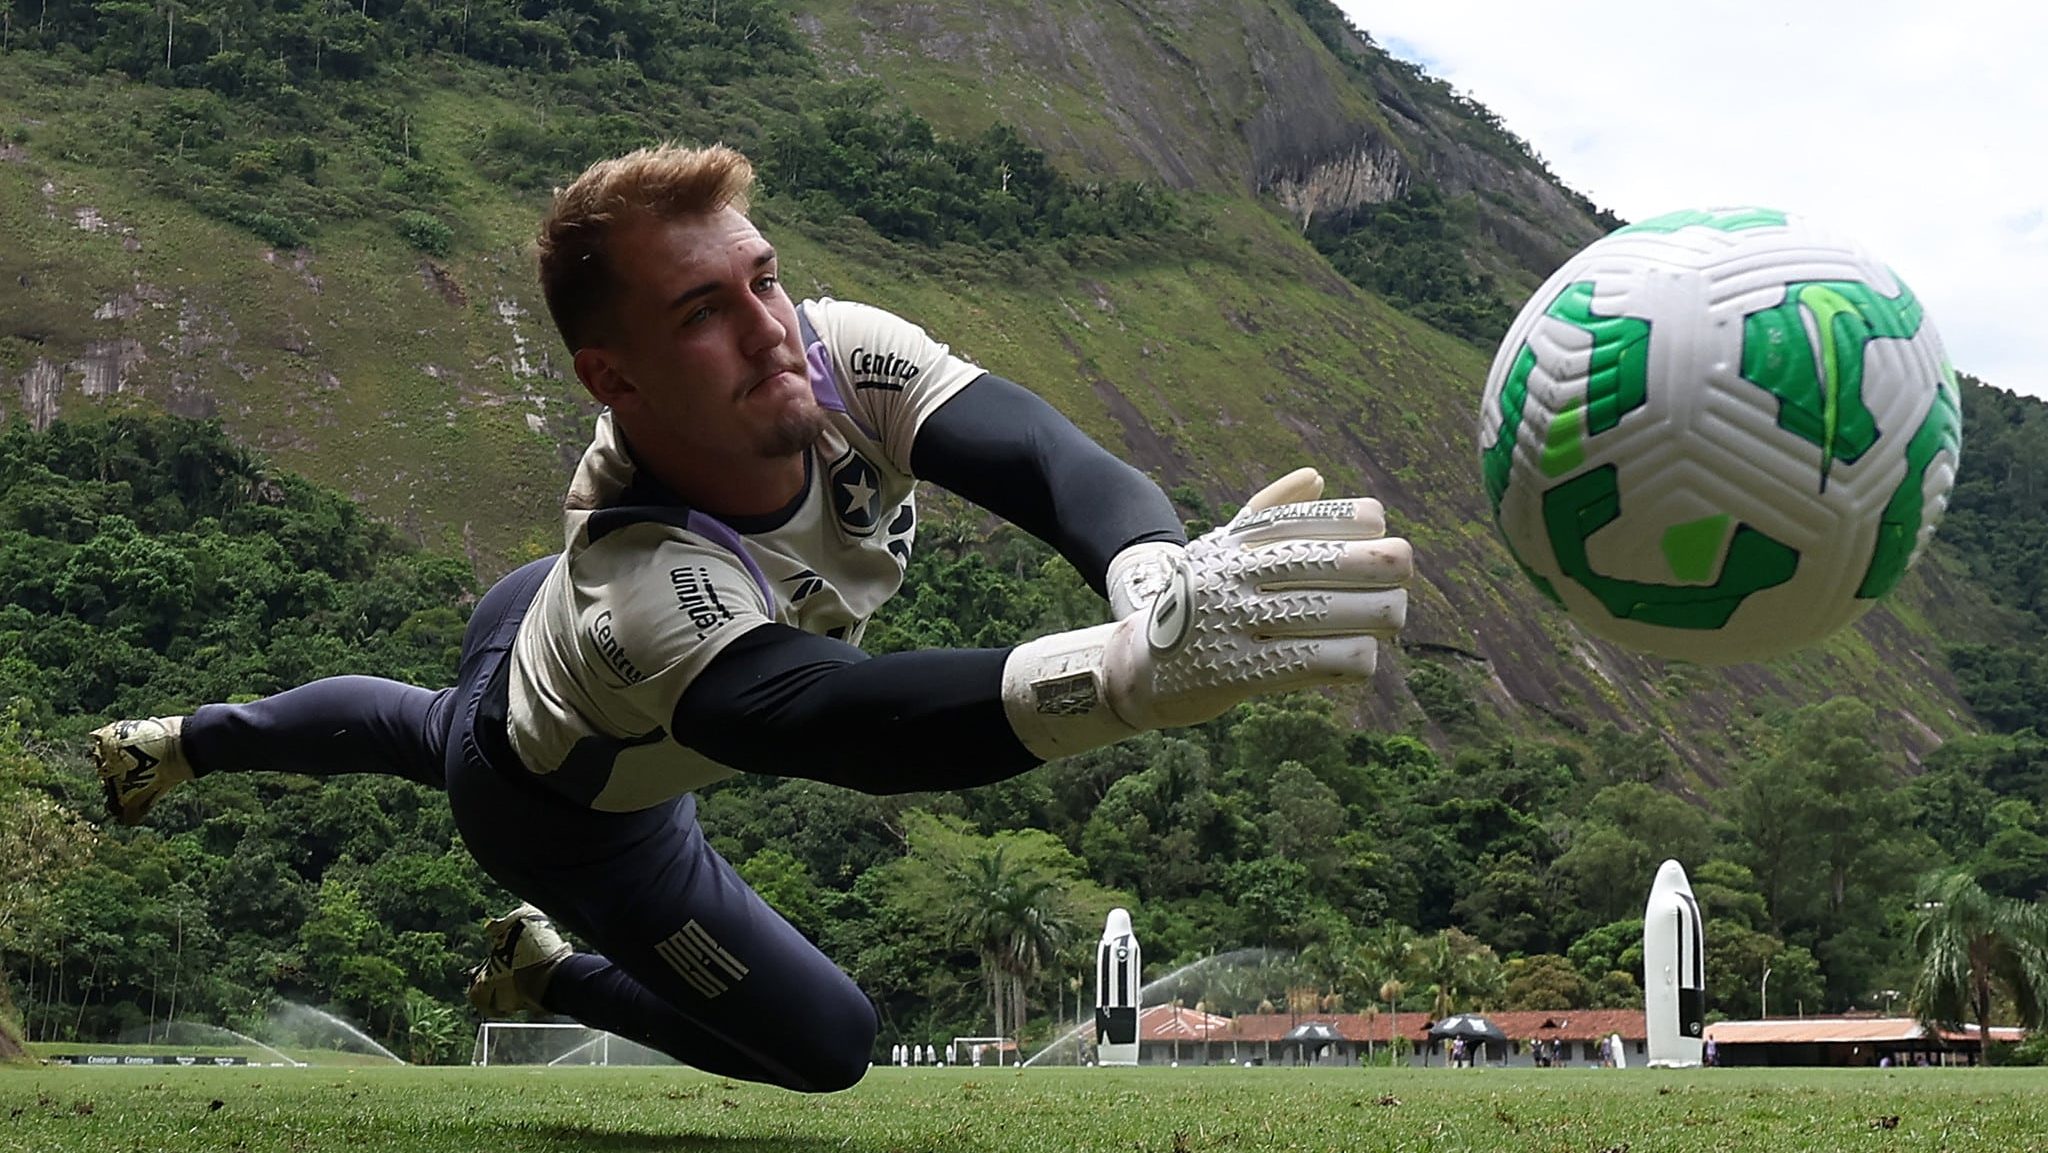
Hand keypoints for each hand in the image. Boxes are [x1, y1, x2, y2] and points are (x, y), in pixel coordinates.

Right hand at [1004, 470, 1411, 756]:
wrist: (1138, 667)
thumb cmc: (1195, 602)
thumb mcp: (1221, 549)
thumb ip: (1268, 512)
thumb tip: (1316, 477)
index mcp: (1237, 541)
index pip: (1317, 519)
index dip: (1362, 524)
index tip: (1378, 535)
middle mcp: (1235, 575)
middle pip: (1336, 562)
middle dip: (1388, 567)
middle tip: (1403, 577)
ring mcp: (1236, 623)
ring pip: (1338, 614)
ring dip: (1381, 615)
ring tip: (1390, 620)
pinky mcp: (1242, 673)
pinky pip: (1321, 662)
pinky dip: (1357, 659)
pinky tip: (1364, 657)